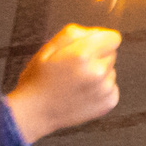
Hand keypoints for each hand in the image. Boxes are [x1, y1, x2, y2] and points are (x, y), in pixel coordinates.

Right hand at [5, 24, 120, 143]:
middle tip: (74, 68)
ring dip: (98, 73)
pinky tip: (81, 93)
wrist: (33, 114)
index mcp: (82, 55)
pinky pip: (112, 87)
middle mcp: (98, 72)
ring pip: (111, 71)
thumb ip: (73, 33)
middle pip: (112, 53)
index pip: (113, 37)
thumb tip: (95, 31)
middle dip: (97, 56)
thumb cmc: (37, 80)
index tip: (89, 46)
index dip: (100, 39)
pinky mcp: (109, 102)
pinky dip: (100, 89)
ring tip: (75, 82)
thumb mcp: (47, 49)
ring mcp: (105, 89)